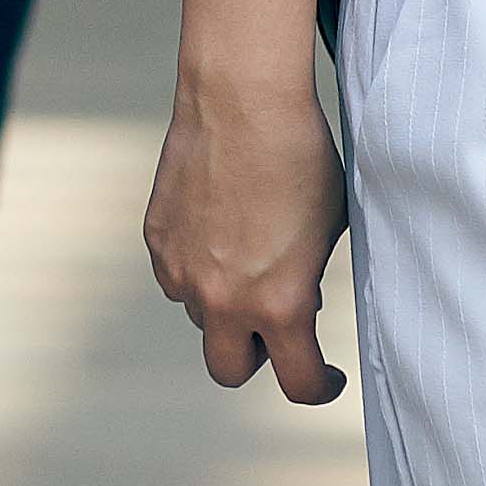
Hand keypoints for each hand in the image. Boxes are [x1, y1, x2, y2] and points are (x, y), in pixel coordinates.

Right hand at [147, 62, 347, 402]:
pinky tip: (220, 229)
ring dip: (224, 304)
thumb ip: (309, 282)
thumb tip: (300, 304)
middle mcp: (223, 299)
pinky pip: (175, 275)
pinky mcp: (156, 238)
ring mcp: (182, 270)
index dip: (320, 386)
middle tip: (276, 326)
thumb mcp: (329, 231)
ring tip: (248, 255)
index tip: (328, 374)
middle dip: (256, 358)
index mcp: (279, 304)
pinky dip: (196, 267)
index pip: (298, 383)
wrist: (241, 99)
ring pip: (201, 316)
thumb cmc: (300, 157)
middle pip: (230, 371)